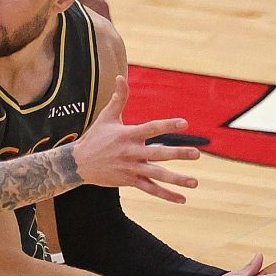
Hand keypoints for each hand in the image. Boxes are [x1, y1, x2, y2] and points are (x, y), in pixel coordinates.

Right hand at [72, 76, 199, 202]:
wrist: (78, 164)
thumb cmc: (95, 137)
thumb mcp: (107, 117)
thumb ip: (118, 98)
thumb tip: (120, 77)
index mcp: (128, 135)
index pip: (151, 128)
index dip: (167, 125)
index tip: (185, 123)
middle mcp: (131, 152)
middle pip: (157, 154)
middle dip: (177, 154)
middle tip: (196, 154)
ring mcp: (131, 168)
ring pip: (156, 175)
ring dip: (176, 179)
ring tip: (194, 182)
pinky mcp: (129, 181)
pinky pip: (150, 189)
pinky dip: (166, 195)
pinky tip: (181, 199)